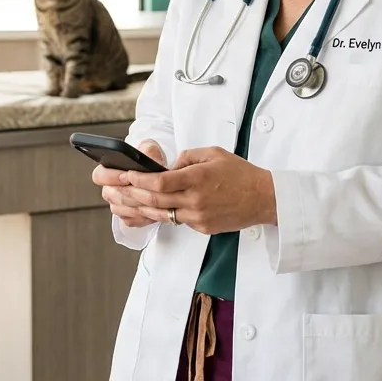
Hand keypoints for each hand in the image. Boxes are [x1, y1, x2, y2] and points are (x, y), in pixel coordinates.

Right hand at [92, 139, 166, 228]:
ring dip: (137, 204)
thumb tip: (148, 157)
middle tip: (145, 189)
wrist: (160, 176)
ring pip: (121, 209)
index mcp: (108, 170)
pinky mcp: (127, 217)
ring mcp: (117, 205)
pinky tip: (156, 209)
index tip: (127, 176)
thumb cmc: (151, 160)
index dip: (111, 177)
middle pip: (110, 195)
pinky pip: (131, 220)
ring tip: (154, 199)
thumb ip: (148, 151)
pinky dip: (143, 216)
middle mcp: (109, 189)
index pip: (99, 175)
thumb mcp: (151, 149)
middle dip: (128, 192)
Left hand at [120, 147, 276, 234]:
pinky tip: (152, 208)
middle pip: (155, 201)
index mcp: (198, 178)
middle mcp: (196, 200)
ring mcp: (199, 217)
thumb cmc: (240, 173)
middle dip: (133, 195)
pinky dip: (165, 213)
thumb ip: (187, 157)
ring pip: (163, 214)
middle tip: (118, 190)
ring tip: (127, 201)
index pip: (160, 183)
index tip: (127, 175)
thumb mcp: (213, 154)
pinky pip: (178, 220)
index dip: (140, 180)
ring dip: (143, 208)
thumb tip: (168, 166)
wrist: (263, 198)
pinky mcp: (203, 228)